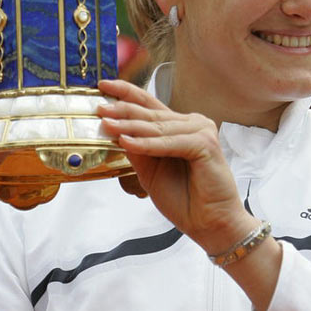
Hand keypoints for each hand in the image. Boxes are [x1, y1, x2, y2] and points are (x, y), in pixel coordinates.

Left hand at [98, 79, 254, 252]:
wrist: (210, 224)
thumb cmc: (185, 199)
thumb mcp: (150, 171)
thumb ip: (136, 149)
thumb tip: (113, 129)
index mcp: (179, 127)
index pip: (149, 105)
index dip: (126, 93)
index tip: (103, 86)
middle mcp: (191, 124)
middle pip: (151, 113)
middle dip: (122, 110)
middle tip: (100, 107)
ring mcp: (200, 131)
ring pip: (157, 127)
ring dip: (130, 127)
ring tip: (107, 124)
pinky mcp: (205, 144)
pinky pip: (169, 143)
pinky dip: (147, 144)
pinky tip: (127, 143)